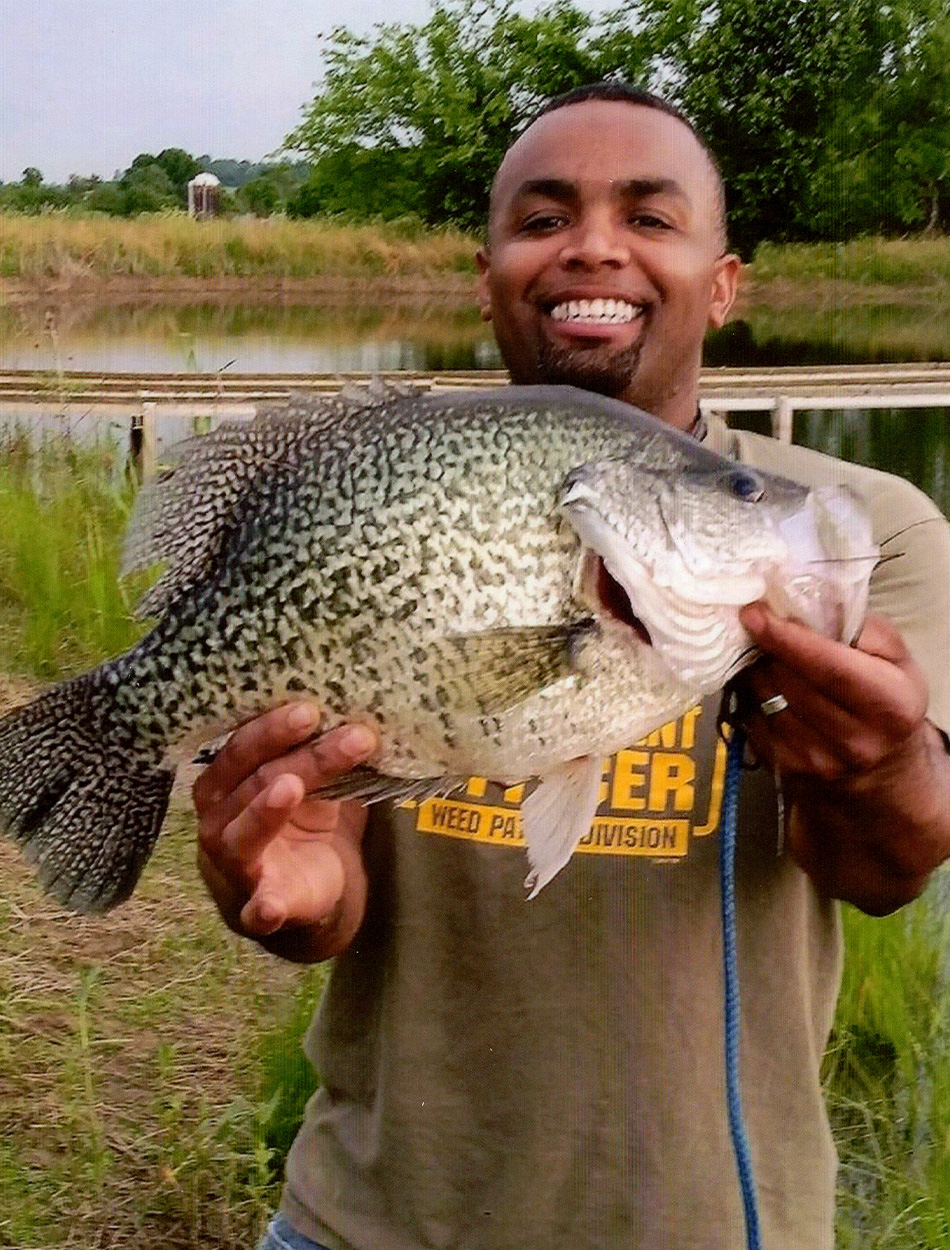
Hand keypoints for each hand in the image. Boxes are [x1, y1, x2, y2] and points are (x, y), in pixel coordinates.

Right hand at [193, 703, 377, 960]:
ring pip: (247, 833)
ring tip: (290, 787)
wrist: (307, 889)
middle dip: (295, 756)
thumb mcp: (309, 779)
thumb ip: (319, 749)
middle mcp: (219, 820)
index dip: (271, 728)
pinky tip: (270, 906)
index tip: (312, 709)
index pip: (242, 748)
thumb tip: (359, 705)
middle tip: (324, 729)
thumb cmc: (300, 820)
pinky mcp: (259, 908)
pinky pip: (257, 910)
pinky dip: (263, 908)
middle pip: (254, 782)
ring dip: (266, 811)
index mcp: (225, 782)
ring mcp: (234, 866)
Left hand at [735, 604, 949, 912]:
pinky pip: (751, 716)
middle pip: (788, 679)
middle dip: (765, 646)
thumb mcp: (898, 664)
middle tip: (756, 622)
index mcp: (888, 706)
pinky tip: (764, 684)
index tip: (754, 612)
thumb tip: (817, 607)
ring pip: (764, 696)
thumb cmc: (888, 704)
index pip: (828, 667)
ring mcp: (815, 758)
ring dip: (756, 668)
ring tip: (763, 653)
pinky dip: (751, 694)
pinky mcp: (784, 766)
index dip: (786, 638)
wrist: (880, 775)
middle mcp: (853, 738)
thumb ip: (867, 630)